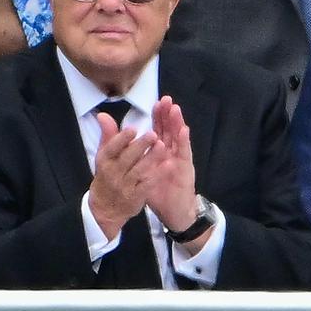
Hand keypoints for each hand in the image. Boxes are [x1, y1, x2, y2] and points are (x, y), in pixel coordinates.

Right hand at [88, 114, 164, 239]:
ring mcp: (125, 186)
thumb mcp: (104, 155)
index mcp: (105, 161)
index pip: (111, 148)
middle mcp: (113, 173)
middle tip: (153, 134)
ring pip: (138, 171)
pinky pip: (147, 185)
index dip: (121, 139)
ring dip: (151, 158)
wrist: (105, 208)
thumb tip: (103, 114)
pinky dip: (157, 175)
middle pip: (127, 159)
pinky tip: (168, 165)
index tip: (133, 128)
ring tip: (162, 146)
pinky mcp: (136, 197)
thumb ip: (108, 135)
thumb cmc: (107, 174)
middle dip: (140, 146)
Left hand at [144, 96, 200, 232]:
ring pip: (178, 138)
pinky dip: (184, 141)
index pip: (160, 131)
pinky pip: (184, 153)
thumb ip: (135, 157)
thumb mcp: (143, 173)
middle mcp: (172, 153)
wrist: (174, 211)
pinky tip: (183, 130)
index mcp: (161, 152)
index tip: (155, 102)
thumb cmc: (159, 190)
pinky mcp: (186, 168)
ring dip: (177, 123)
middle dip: (168, 114)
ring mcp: (180, 159)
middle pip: (170, 130)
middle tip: (166, 99)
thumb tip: (124, 145)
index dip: (158, 117)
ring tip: (175, 109)